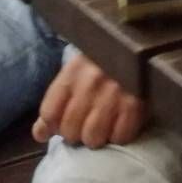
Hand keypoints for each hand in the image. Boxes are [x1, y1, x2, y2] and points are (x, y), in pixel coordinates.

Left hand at [32, 53, 146, 149]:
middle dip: (76, 132)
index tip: (62, 122)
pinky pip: (120, 137)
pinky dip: (120, 135)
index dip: (53, 124)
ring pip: (93, 138)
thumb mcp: (77, 71)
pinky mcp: (136, 103)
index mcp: (73, 70)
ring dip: (97, 137)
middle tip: (87, 122)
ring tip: (104, 124)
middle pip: (70, 130)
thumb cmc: (105, 59)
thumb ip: (56, 101)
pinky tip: (121, 121)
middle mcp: (91, 81)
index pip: (49, 113)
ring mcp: (114, 93)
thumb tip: (39, 133)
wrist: (141, 44)